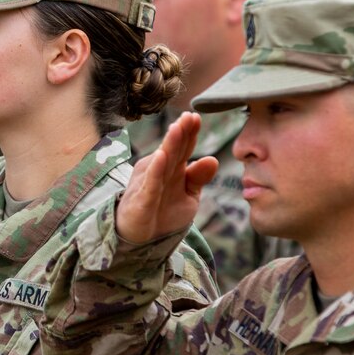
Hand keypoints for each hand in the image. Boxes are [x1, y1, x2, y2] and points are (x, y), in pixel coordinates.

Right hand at [116, 112, 218, 242]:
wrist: (140, 239)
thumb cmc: (163, 213)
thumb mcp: (188, 196)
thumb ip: (198, 178)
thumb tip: (213, 159)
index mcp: (171, 168)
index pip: (182, 147)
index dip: (189, 132)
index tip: (197, 116)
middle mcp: (158, 171)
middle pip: (172, 149)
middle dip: (181, 132)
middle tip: (189, 115)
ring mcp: (148, 184)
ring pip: (161, 162)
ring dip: (169, 144)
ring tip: (177, 128)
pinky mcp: (141, 200)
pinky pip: (150, 183)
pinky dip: (156, 170)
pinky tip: (161, 156)